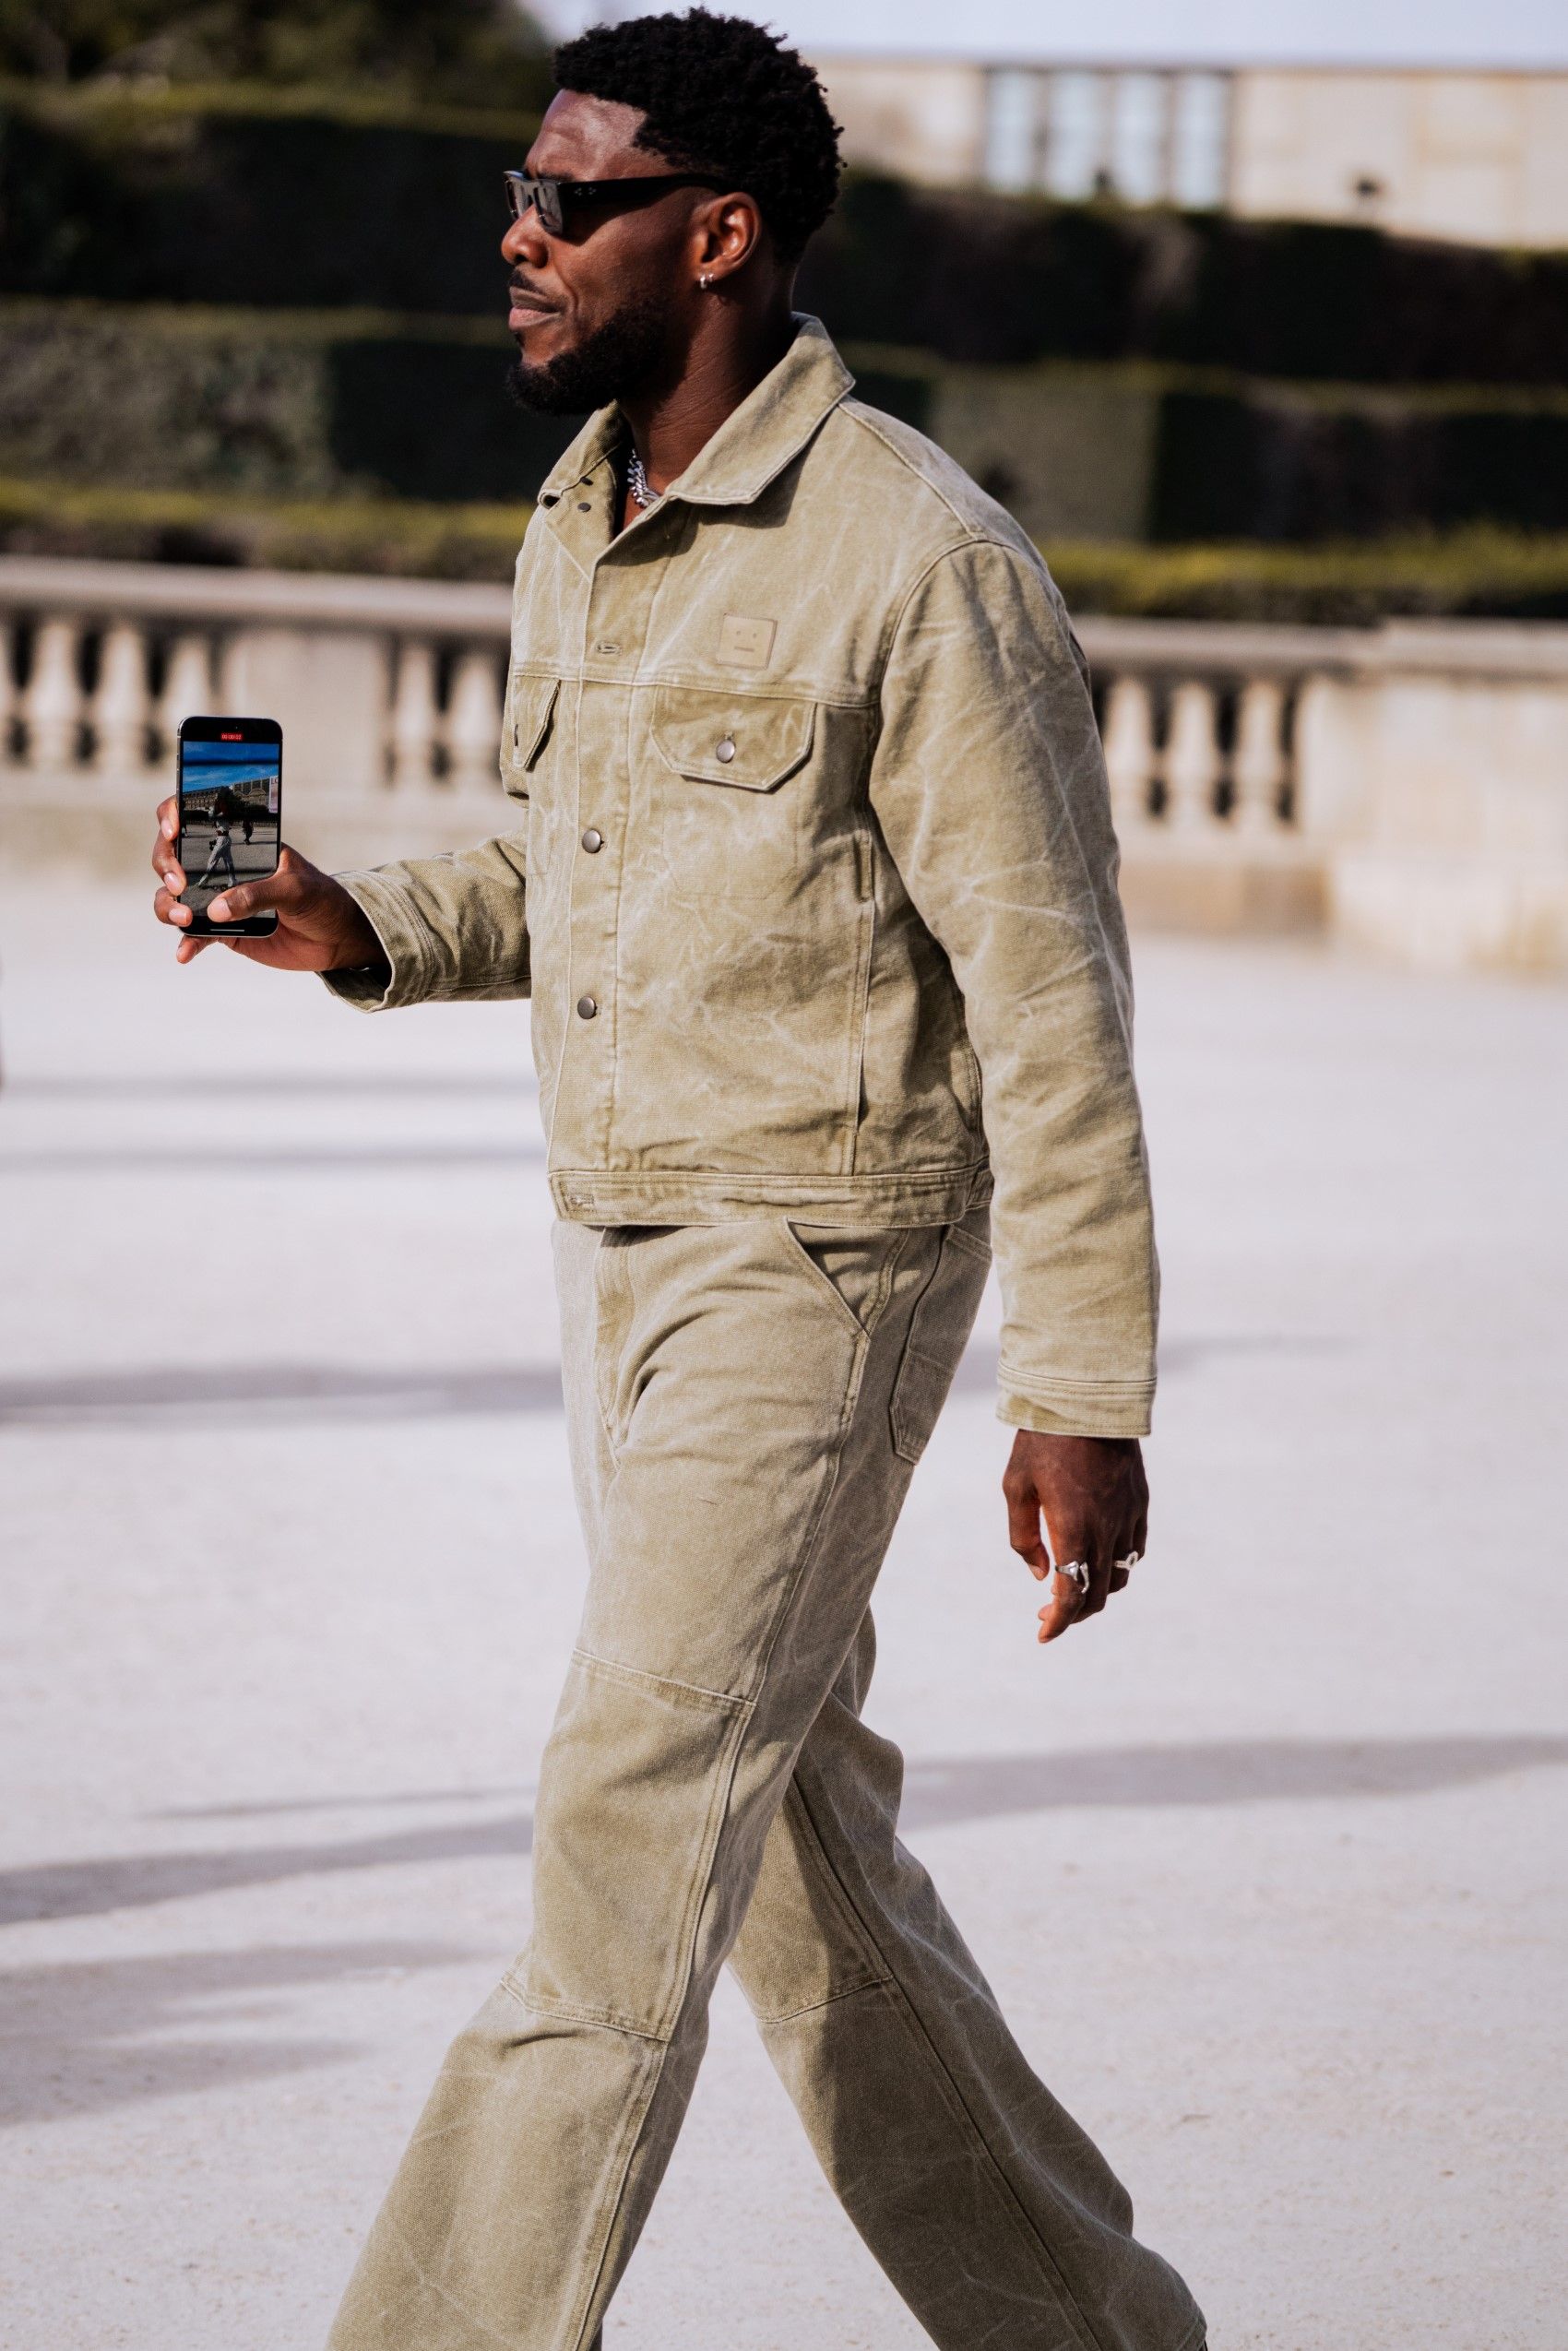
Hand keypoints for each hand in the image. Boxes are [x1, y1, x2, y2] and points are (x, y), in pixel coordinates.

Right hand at [152, 797, 384, 972]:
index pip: (196, 817)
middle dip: (165, 866)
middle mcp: (222, 866)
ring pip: (173, 897)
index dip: (174, 816)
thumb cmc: (321, 898)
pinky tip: (185, 954)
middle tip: (180, 885)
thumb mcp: (295, 888)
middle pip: (172, 856)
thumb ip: (258, 894)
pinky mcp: (223, 930)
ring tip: (184, 921)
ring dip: (167, 906)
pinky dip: (186, 943)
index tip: (173, 830)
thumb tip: (216, 909)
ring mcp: (218, 898)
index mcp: (240, 842)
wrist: (335, 938)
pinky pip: (194, 935)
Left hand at [1003, 1430, 1148, 1644]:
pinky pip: (1135, 1550)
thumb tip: (1042, 1576)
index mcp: (1073, 1528)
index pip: (1071, 1595)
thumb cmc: (1042, 1441)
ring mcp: (1128, 1516)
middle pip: (1097, 1594)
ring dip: (1096, 1592)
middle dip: (1072, 1613)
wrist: (1087, 1400)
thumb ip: (1025, 1537)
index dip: (1058, 1623)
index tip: (1043, 1634)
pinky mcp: (1140, 1503)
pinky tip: (1098, 1559)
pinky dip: (1117, 1566)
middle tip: (1047, 1613)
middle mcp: (1106, 1529)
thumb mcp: (1016, 1487)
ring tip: (1072, 1587)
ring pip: (1119, 1576)